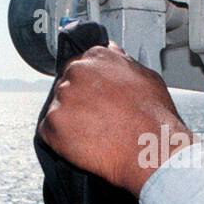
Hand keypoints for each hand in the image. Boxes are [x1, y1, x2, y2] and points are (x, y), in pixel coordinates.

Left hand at [38, 43, 192, 195]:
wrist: (150, 149)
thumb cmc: (155, 118)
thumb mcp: (147, 77)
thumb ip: (123, 63)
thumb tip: (114, 55)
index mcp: (97, 57)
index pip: (81, 67)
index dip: (89, 88)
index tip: (97, 101)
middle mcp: (77, 71)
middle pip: (67, 87)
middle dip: (78, 103)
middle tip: (97, 120)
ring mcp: (63, 97)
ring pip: (58, 109)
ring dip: (70, 122)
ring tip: (94, 135)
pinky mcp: (53, 124)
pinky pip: (49, 132)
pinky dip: (62, 141)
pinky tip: (84, 145)